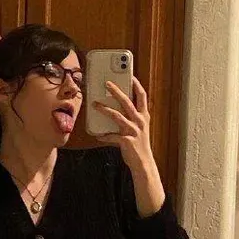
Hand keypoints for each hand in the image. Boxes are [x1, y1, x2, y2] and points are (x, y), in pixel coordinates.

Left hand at [96, 78, 165, 215]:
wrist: (143, 163)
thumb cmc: (139, 144)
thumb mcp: (138, 128)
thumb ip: (130, 118)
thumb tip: (115, 108)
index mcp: (144, 116)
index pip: (142, 96)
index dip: (136, 85)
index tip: (130, 76)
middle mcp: (140, 121)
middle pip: (127, 102)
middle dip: (116, 91)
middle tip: (107, 83)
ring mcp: (133, 131)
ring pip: (117, 116)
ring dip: (104, 109)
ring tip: (94, 104)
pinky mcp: (126, 141)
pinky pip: (111, 136)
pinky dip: (103, 135)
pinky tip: (97, 135)